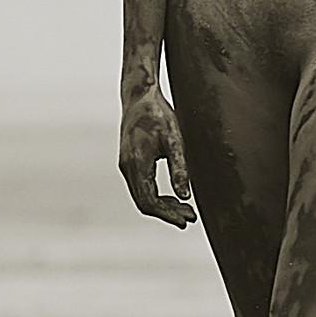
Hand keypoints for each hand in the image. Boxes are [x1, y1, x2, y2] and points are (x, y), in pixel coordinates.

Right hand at [118, 82, 195, 227]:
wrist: (139, 97)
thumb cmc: (159, 115)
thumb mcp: (175, 140)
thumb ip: (180, 168)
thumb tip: (185, 196)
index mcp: (137, 162)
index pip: (149, 201)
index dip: (167, 214)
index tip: (186, 220)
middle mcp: (127, 166)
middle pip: (144, 202)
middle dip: (167, 213)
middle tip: (190, 218)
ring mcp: (125, 165)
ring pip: (141, 196)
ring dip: (163, 206)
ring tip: (185, 210)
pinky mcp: (129, 162)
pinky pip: (141, 187)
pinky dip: (156, 196)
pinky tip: (173, 197)